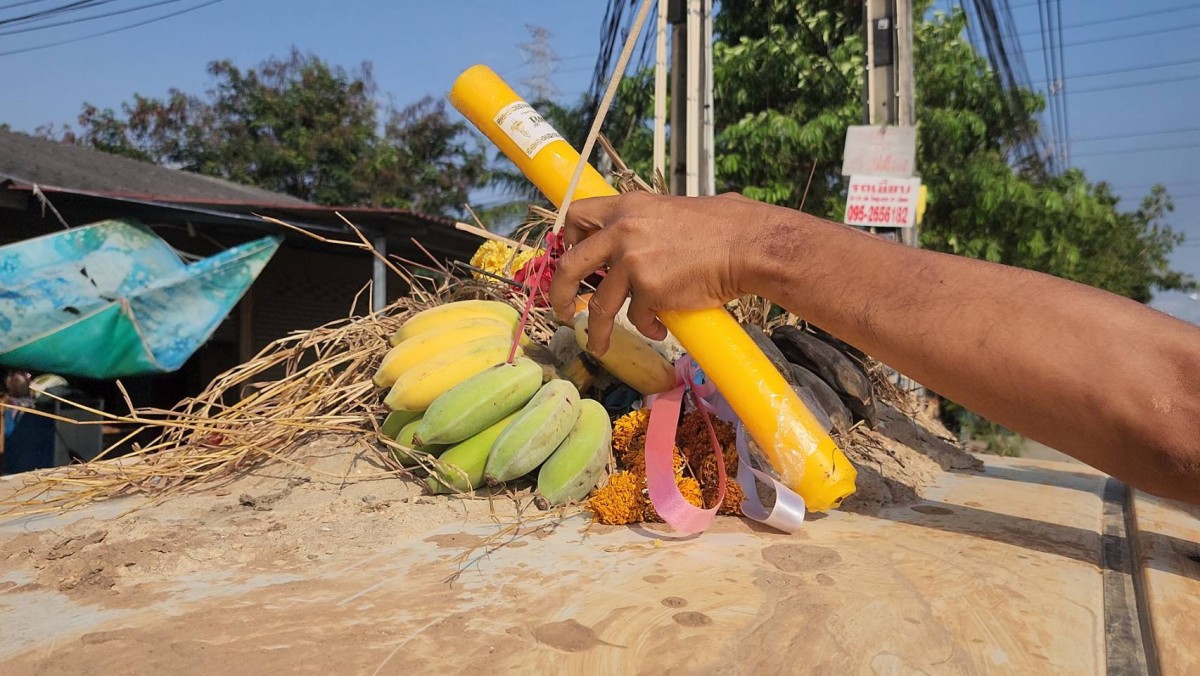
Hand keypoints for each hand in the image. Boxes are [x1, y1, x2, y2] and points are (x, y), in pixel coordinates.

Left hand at [548, 191, 788, 354]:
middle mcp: (622, 232)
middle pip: (571, 265)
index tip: (571, 260)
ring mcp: (633, 262)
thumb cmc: (719, 227)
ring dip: (596, 329)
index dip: (569, 240)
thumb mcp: (668, 212)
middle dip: (560, 291)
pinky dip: (647, 327)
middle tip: (561, 308)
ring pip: (600, 304)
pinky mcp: (650, 290)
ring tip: (597, 345)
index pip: (578, 216)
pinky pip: (638, 317)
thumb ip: (641, 225)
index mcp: (626, 207)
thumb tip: (624, 245)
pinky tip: (660, 328)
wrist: (745, 244)